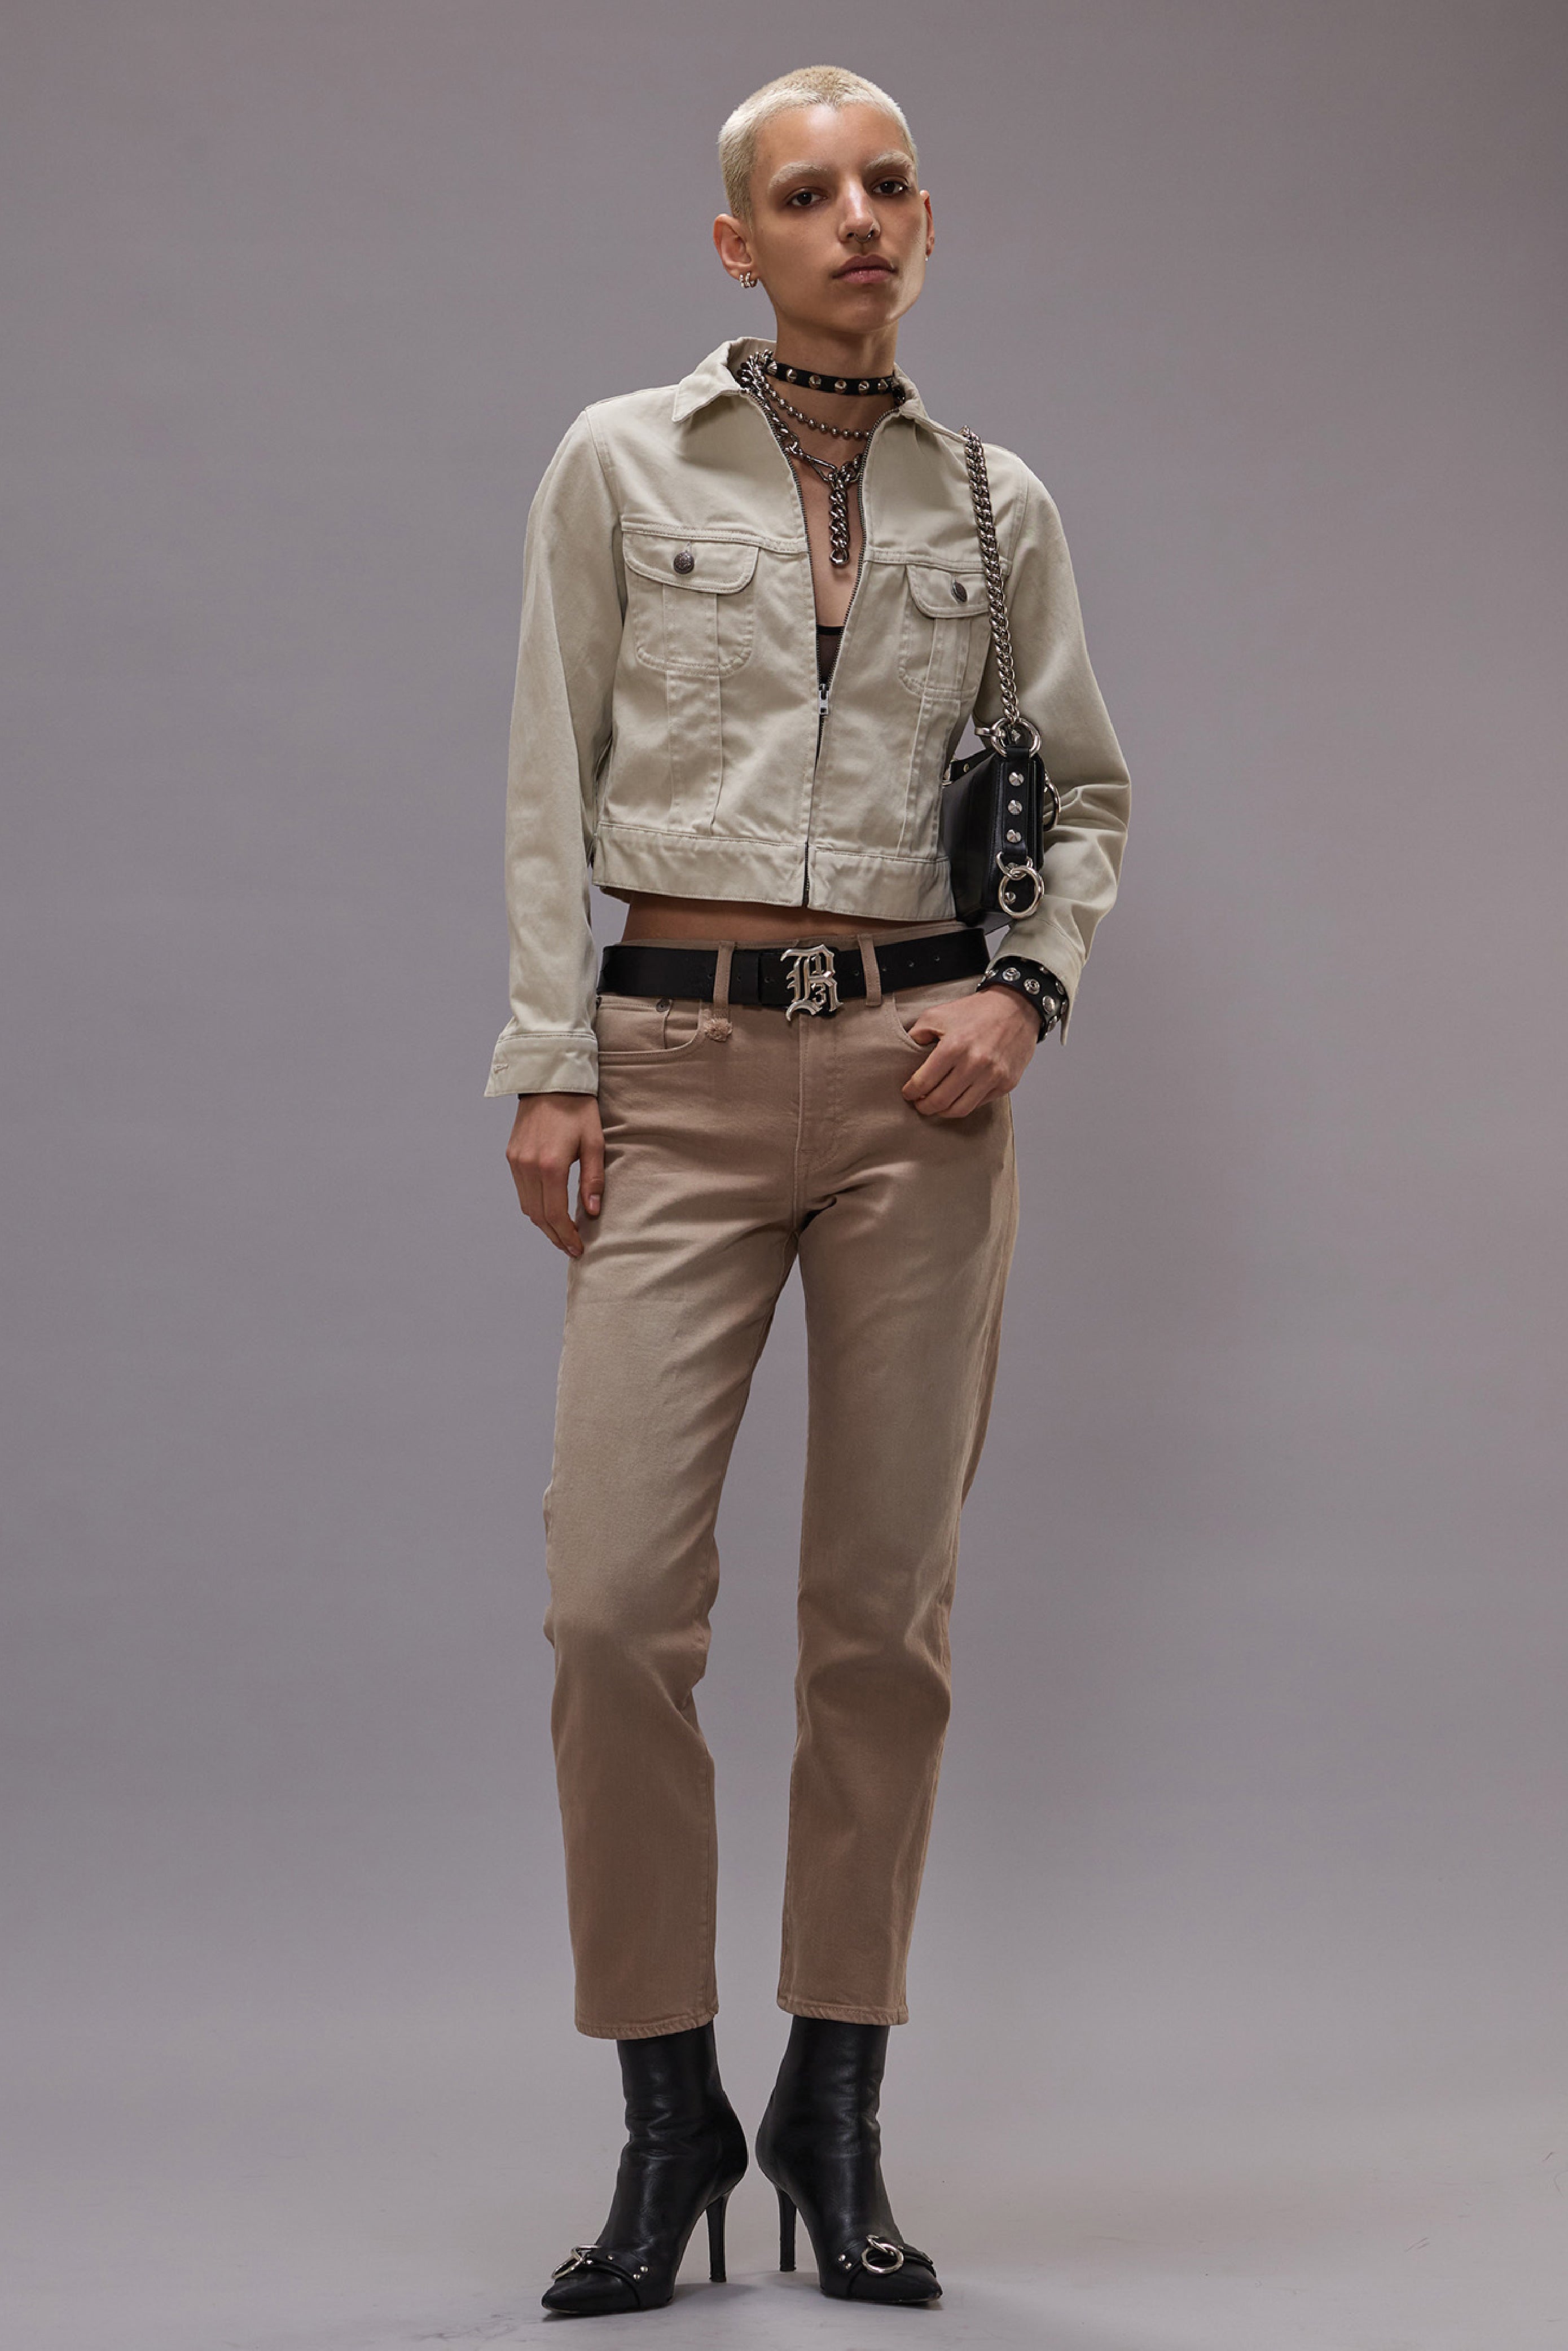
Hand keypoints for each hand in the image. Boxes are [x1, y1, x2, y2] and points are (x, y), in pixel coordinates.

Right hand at [507, 1092, 604, 1255]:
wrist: (549, 1082)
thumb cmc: (578, 1110)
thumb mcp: (595, 1142)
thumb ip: (593, 1179)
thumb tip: (592, 1212)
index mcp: (550, 1165)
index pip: (555, 1214)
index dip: (567, 1236)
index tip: (579, 1248)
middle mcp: (528, 1166)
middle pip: (538, 1216)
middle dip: (555, 1236)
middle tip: (572, 1248)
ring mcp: (516, 1162)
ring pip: (527, 1207)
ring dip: (544, 1225)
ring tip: (562, 1234)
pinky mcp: (511, 1156)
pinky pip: (522, 1191)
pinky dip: (535, 1207)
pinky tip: (550, 1211)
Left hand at [900, 986, 1038, 1117]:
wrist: (1017, 1007)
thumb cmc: (977, 1011)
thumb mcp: (938, 1014)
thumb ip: (917, 1034)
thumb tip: (905, 1055)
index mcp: (954, 1046)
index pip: (923, 1082)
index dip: (911, 1092)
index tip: (908, 1093)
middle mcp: (975, 1063)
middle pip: (940, 1101)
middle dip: (924, 1106)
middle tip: (919, 1104)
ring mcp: (993, 1075)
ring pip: (960, 1109)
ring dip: (943, 1112)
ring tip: (936, 1106)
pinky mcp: (1007, 1082)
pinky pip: (980, 1103)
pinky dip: (965, 1104)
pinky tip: (957, 1097)